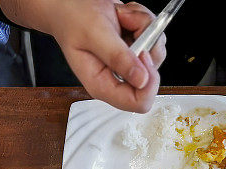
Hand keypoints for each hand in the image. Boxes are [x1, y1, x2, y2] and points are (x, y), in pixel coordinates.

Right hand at [47, 0, 164, 113]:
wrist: (69, 4)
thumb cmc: (73, 19)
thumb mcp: (94, 35)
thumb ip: (118, 57)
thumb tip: (142, 79)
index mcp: (102, 85)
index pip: (137, 103)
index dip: (148, 81)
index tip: (143, 53)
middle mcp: (117, 77)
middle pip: (152, 75)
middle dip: (147, 42)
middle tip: (128, 24)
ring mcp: (128, 63)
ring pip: (156, 51)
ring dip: (144, 26)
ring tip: (122, 16)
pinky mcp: (134, 49)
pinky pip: (154, 36)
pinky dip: (142, 19)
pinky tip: (124, 15)